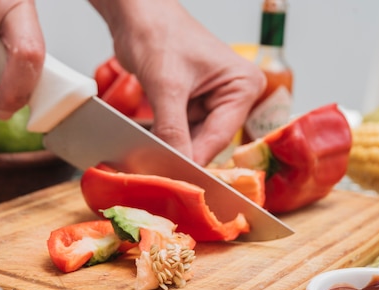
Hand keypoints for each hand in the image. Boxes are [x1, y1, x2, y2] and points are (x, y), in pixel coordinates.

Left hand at [90, 0, 265, 165]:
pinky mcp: (192, 103)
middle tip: (158, 175)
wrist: (136, 13)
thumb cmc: (158, 33)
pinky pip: (179, 130)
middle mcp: (233, 95)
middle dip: (182, 154)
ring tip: (149, 161)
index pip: (221, 135)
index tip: (177, 182)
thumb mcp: (166, 85)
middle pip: (207, 141)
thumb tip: (176, 165)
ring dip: (170, 148)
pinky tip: (147, 147)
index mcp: (242, 85)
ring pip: (191, 139)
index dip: (196, 159)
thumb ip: (172, 128)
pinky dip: (163, 138)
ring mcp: (211, 101)